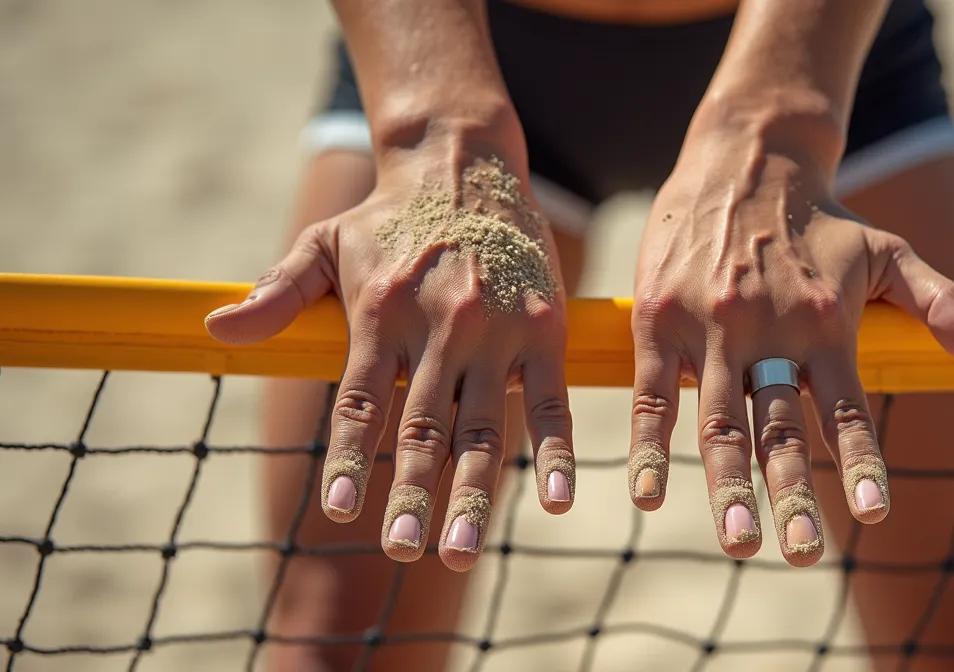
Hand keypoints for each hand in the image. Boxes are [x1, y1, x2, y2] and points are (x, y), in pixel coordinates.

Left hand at [205, 146, 575, 570]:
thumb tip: (217, 331)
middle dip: (413, 492)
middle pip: (424, 425)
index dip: (349, 456)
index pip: (360, 400)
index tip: (337, 510)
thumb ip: (278, 292)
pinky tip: (559, 502)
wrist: (467, 167)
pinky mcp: (542, 330)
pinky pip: (550, 403)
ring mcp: (495, 331)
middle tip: (403, 552)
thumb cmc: (390, 217)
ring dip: (473, 493)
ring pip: (484, 427)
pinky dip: (555, 454)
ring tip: (460, 548)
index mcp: (381, 310)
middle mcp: (440, 325)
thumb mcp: (324, 242)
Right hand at [627, 128, 953, 566]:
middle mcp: (770, 328)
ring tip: (738, 543)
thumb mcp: (889, 252)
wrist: (743, 156)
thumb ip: (941, 307)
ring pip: (720, 419)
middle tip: (800, 557)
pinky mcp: (660, 319)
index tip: (876, 515)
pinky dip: (651, 447)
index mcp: (826, 322)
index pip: (846, 408)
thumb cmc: (821, 218)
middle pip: (781, 428)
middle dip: (791, 496)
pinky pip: (655, 395)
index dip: (862, 463)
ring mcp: (711, 327)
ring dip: (728, 484)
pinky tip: (649, 496)